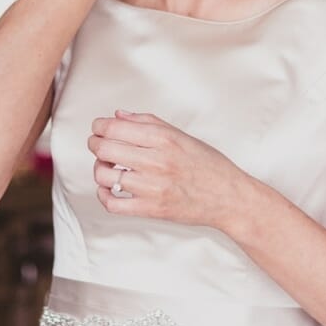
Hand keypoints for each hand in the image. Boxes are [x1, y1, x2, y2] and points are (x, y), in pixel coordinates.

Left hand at [86, 110, 259, 232]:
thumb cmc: (208, 166)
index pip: (114, 127)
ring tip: (107, 167)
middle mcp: (156, 161)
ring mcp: (152, 187)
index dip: (99, 126)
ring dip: (99, 169)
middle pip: (104, 149)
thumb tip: (118, 115)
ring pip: (104, 175)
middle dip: (94, 145)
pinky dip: (103, 195)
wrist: (230, 198)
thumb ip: (148, 123)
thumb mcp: (182, 136)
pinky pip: (112, 204)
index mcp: (164, 139)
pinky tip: (109, 189)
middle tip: (98, 145)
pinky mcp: (151, 209)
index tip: (98, 129)